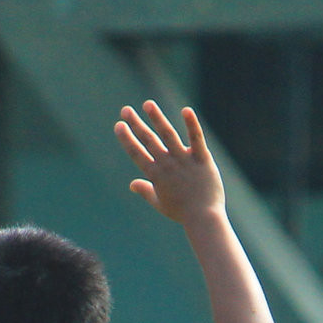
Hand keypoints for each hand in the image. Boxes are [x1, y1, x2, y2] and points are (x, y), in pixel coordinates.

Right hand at [115, 101, 224, 224]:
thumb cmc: (182, 213)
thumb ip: (145, 191)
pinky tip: (186, 110)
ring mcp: (184, 160)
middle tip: (125, 110)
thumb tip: (132, 184)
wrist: (204, 218)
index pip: (137, 153)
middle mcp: (167, 165)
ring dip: (157, 118)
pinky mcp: (202, 158)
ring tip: (147, 104)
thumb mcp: (160, 203)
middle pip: (148, 140)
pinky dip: (191, 124)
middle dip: (135, 124)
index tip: (118, 125)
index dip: (126, 139)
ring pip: (168, 135)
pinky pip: (196, 138)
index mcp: (156, 175)